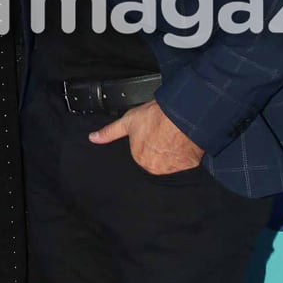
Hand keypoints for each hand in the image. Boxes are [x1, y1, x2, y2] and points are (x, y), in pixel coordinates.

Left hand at [89, 101, 203, 175]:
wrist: (181, 115)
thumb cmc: (156, 117)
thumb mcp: (127, 121)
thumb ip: (110, 132)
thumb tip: (93, 138)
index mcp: (140, 159)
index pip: (143, 153)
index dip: (149, 140)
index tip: (154, 132)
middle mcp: (156, 167)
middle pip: (157, 159)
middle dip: (161, 148)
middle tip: (165, 133)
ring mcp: (173, 167)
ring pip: (173, 161)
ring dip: (174, 151)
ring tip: (175, 135)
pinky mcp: (189, 164)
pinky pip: (187, 161)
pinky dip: (187, 153)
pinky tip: (185, 141)